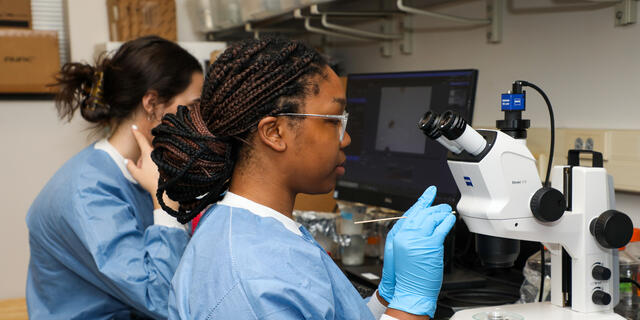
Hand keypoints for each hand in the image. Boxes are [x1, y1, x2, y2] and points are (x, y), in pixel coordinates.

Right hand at [125, 125, 159, 200]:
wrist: (164, 189)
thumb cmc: (150, 182)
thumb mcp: (136, 174)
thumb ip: (130, 166)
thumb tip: (127, 160)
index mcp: (148, 153)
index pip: (141, 140)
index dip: (136, 133)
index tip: (133, 126)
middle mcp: (156, 153)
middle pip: (144, 152)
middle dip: (141, 161)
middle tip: (142, 171)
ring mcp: (161, 157)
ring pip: (150, 157)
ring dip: (147, 164)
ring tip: (150, 175)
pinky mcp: (165, 162)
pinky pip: (155, 162)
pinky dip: (153, 167)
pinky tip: (156, 175)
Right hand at [378, 186, 437, 302]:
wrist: (409, 290)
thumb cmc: (406, 275)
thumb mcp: (401, 251)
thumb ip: (409, 235)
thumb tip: (422, 223)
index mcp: (398, 234)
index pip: (411, 212)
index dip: (422, 201)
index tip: (429, 193)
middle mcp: (407, 234)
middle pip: (423, 213)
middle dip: (434, 207)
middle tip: (443, 207)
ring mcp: (418, 239)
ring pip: (432, 218)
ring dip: (442, 213)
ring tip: (447, 213)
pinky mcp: (431, 245)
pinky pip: (441, 228)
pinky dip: (447, 221)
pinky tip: (450, 219)